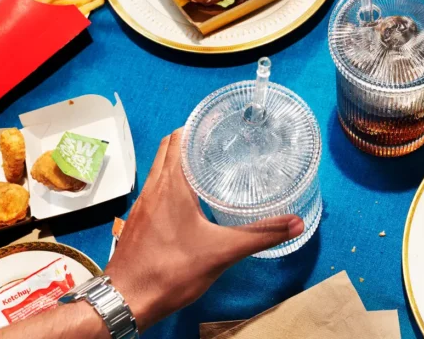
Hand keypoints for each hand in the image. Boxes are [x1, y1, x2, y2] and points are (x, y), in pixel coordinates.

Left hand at [105, 129, 303, 330]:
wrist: (127, 300)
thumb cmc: (171, 270)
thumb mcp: (222, 252)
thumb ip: (260, 236)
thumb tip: (296, 223)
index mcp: (172, 185)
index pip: (180, 140)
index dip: (197, 127)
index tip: (219, 124)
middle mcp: (154, 188)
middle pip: (168, 149)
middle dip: (190, 140)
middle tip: (217, 142)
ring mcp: (143, 205)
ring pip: (159, 169)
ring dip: (178, 161)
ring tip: (207, 165)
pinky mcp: (139, 221)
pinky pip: (155, 189)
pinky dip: (170, 182)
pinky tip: (189, 200)